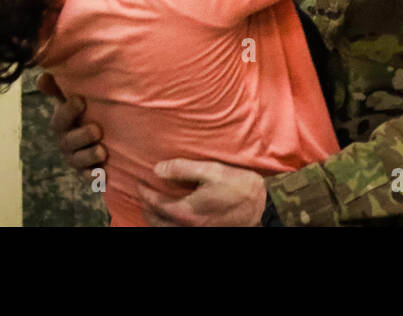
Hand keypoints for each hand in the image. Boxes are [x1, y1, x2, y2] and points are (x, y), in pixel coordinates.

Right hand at [38, 72, 106, 172]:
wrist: (101, 136)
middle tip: (97, 129)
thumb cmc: (84, 113)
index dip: (67, 110)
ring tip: (103, 151)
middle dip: (82, 136)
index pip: (59, 119)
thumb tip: (42, 76)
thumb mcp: (72, 98)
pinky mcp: (88, 172)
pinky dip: (94, 176)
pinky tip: (102, 173)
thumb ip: (58, 88)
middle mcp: (66, 142)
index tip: (80, 100)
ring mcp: (76, 158)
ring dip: (89, 156)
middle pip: (68, 142)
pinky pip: (88, 177)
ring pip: (78, 161)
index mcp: (62, 123)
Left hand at [136, 159, 266, 226]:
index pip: (155, 203)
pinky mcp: (206, 233)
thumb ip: (182, 169)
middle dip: (146, 208)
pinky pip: (177, 232)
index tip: (140, 181)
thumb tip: (158, 169)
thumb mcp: (212, 171)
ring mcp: (196, 233)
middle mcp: (187, 226)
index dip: (144, 192)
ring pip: (165, 230)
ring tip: (153, 207)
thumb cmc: (240, 187)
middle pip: (155, 221)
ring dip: (155, 220)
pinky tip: (172, 217)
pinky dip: (168, 225)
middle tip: (143, 194)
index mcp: (186, 210)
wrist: (262, 208)